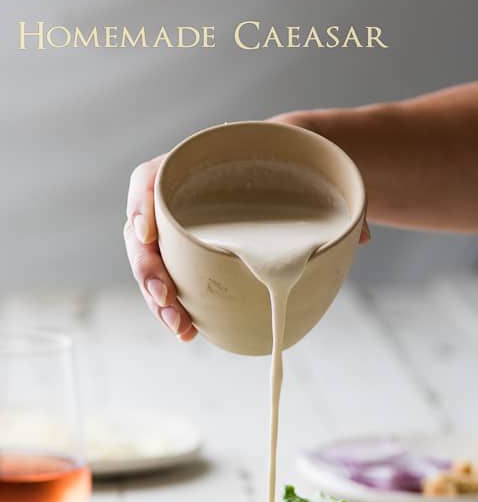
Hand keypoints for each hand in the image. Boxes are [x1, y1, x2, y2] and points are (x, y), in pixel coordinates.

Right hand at [124, 116, 370, 341]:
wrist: (293, 181)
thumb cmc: (295, 172)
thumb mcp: (309, 174)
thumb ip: (332, 200)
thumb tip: (363, 237)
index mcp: (195, 169)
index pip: (150, 180)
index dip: (139, 205)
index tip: (146, 233)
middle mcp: (176, 200)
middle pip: (142, 234)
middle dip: (149, 272)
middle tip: (168, 302)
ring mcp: (178, 232)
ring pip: (152, 265)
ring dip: (158, 301)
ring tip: (181, 330)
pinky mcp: (185, 259)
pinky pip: (169, 283)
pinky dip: (173, 309)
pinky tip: (189, 332)